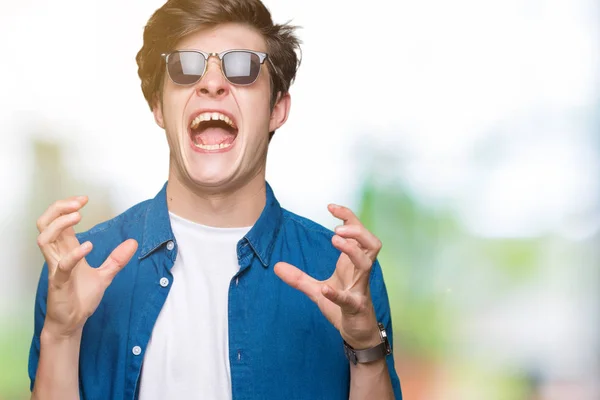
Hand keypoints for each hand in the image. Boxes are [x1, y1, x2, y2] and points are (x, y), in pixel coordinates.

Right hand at [36, 196, 137, 338]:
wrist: (73, 323)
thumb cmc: (81, 298)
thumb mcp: (105, 275)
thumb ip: (117, 259)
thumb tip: (133, 242)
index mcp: (66, 250)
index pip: (58, 221)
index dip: (67, 206)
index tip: (84, 199)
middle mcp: (57, 255)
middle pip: (45, 224)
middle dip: (59, 208)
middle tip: (78, 203)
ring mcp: (55, 268)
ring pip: (44, 239)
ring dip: (60, 224)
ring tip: (78, 216)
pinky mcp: (58, 283)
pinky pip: (60, 265)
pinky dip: (73, 254)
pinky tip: (88, 246)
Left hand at [274, 204, 381, 348]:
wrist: (356, 334)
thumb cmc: (343, 308)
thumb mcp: (317, 291)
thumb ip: (299, 278)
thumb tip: (276, 266)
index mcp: (353, 264)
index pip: (358, 232)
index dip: (348, 217)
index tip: (330, 207)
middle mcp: (361, 272)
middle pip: (371, 243)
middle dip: (357, 230)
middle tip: (336, 228)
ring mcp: (360, 289)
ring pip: (367, 264)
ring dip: (353, 250)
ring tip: (335, 240)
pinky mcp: (356, 308)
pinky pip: (350, 299)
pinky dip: (338, 294)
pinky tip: (326, 289)